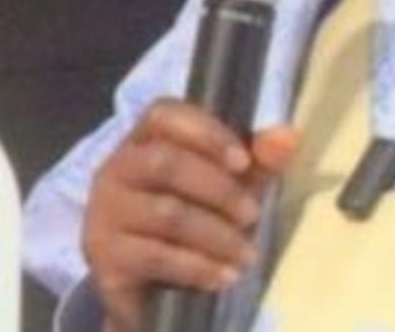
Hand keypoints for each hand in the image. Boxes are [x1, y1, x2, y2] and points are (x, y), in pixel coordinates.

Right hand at [82, 98, 297, 331]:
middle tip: (253, 214)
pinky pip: (154, 256)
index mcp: (145, 136)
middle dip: (218, 189)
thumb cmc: (194, 211)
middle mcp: (117, 167)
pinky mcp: (105, 256)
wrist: (150, 281)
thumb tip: (289, 136)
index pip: (165, 114)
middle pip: (166, 163)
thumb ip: (259, 158)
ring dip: (215, 235)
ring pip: (165, 214)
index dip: (206, 132)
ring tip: (247, 254)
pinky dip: (197, 267)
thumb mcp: (231, 181)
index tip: (244, 161)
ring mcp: (106, 211)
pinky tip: (225, 276)